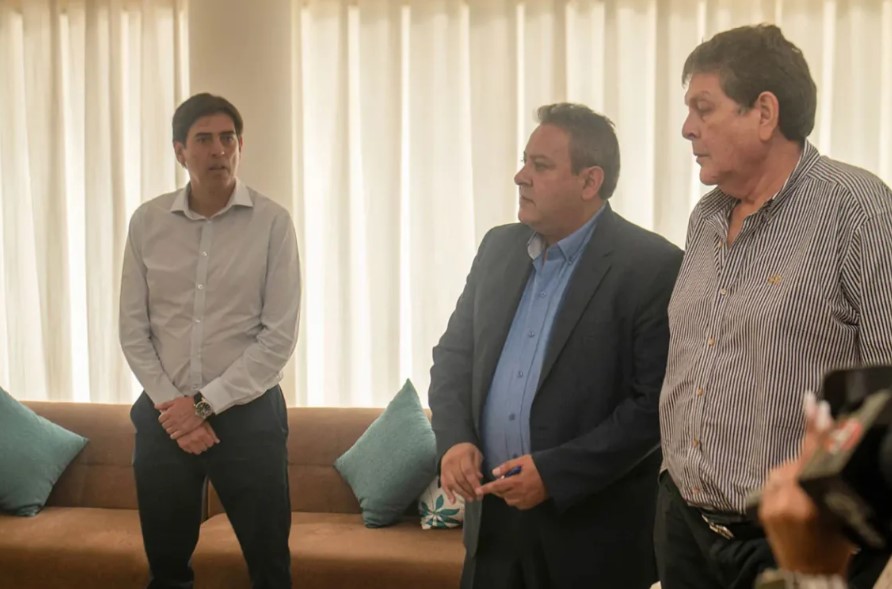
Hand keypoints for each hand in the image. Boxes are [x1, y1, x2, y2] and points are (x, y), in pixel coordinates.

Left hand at [157, 396, 203, 439]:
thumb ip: (164, 404)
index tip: (167, 417)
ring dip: (170, 429)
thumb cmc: (188, 402)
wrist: (200, 406)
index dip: (163, 418)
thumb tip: (156, 406)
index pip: (160, 419)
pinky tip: (176, 432)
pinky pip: (174, 436)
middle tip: (171, 422)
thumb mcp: (175, 401)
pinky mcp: (183, 430)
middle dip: (167, 423)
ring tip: (174, 426)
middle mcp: (171, 420)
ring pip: (168, 431)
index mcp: (169, 413)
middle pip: (164, 425)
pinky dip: (174, 435)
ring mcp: (177, 426)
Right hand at [176, 421, 219, 454]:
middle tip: (201, 439)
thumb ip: (211, 433)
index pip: (210, 443)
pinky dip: (190, 448)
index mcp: (202, 434)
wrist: (180, 419)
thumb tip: (217, 441)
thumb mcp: (205, 424)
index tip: (208, 438)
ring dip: (198, 447)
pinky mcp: (182, 444)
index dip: (209, 441)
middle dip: (204, 444)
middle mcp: (195, 440)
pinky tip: (191, 443)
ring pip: (197, 452)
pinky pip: (189, 451)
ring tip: (196, 442)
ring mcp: (188, 443)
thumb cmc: (194, 420)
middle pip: (204, 448)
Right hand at [440, 443, 483, 502]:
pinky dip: (448, 494)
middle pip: (460, 479)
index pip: (468, 471)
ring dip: (462, 493)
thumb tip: (479, 478)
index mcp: (463, 455)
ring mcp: (445, 468)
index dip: (474, 482)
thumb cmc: (468, 452)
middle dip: (469, 490)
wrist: (453, 446)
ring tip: (470, 499)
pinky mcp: (441, 474)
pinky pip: (444, 485)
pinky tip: (453, 501)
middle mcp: (452, 462)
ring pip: (452, 483)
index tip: (480, 492)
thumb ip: (477, 466)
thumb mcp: (476, 454)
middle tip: (478, 497)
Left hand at [475, 454, 547, 509]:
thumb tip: (494, 473)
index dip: (486, 489)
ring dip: (506, 494)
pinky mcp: (530, 504)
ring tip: (511, 486)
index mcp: (515, 481)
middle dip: (498, 490)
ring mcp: (525, 500)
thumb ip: (507, 467)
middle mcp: (519, 493)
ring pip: (509, 500)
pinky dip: (514, 499)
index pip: (497, 486)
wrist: (554, 475)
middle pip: (502, 494)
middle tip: (500, 483)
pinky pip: (517, 504)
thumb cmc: (537, 465)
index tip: (478, 491)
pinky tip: (518, 492)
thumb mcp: (522, 460)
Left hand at [759, 392, 853, 575]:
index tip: (818, 407)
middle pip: (797, 461)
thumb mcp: (840, 516)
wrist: (806, 576)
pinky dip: (787, 479)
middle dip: (811, 444)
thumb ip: (828, 485)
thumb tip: (830, 454)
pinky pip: (775, 482)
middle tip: (818, 412)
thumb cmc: (832, 549)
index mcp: (807, 503)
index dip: (816, 431)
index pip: (813, 459)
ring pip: (785, 469)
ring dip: (798, 467)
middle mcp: (784, 500)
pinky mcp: (761, 506)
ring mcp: (769, 503)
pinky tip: (797, 487)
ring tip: (811, 483)